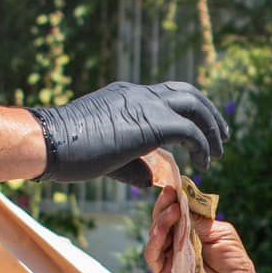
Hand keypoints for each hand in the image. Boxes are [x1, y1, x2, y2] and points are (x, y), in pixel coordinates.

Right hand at [31, 81, 228, 185]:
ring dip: (212, 127)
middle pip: (188, 93)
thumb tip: (152, 179)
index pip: (167, 95)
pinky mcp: (151, 123)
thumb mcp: (105, 154)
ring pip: (194, 106)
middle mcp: (139, 93)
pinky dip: (203, 145)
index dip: (187, 111)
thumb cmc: (66, 151)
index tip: (199, 131)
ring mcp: (145, 104)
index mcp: (127, 95)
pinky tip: (204, 163)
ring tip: (219, 151)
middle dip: (209, 112)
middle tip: (222, 136)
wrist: (49, 141)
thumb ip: (133, 164)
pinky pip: (190, 130)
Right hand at [145, 188, 260, 272]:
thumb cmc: (234, 262)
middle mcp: (177, 244)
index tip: (172, 188)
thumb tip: (182, 202)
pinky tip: (163, 231)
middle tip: (170, 196)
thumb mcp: (219, 231)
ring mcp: (170, 259)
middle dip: (163, 207)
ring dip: (160, 222)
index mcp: (190, 232)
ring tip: (172, 212)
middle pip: (161, 222)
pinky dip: (155, 242)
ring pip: (154, 237)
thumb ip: (199, 219)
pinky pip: (153, 257)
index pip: (174, 213)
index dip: (171, 200)